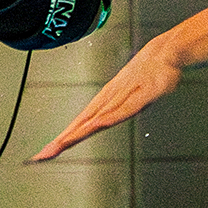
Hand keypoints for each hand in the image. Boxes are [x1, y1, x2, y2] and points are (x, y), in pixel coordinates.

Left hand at [31, 39, 182, 160]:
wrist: (165, 52)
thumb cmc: (149, 74)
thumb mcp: (135, 99)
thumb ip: (123, 109)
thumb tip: (109, 119)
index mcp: (105, 103)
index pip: (81, 124)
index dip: (64, 139)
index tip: (47, 153)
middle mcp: (110, 100)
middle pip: (83, 124)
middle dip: (62, 141)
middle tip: (42, 155)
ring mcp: (124, 97)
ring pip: (97, 118)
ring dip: (77, 132)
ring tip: (58, 146)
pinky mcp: (142, 95)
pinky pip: (124, 109)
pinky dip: (108, 118)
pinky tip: (96, 126)